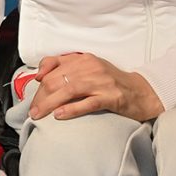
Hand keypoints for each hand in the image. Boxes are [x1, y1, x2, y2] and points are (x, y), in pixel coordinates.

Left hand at [24, 52, 165, 121]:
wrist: (142, 91)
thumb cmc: (111, 82)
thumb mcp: (89, 69)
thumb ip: (69, 70)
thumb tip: (42, 78)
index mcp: (83, 59)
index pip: (54, 63)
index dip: (40, 77)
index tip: (34, 88)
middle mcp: (90, 67)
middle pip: (57, 80)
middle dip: (41, 96)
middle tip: (33, 111)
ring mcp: (101, 82)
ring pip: (68, 91)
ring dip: (49, 104)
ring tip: (39, 115)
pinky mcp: (110, 97)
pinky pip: (87, 103)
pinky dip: (70, 109)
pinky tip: (59, 116)